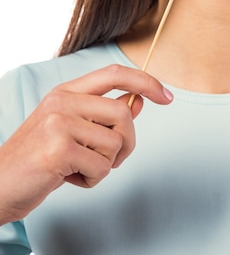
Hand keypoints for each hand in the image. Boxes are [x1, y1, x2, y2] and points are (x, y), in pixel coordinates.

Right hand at [0, 64, 172, 224]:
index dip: (145, 81)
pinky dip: (92, 180)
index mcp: (66, 92)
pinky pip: (101, 167)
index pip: (115, 74)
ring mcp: (59, 123)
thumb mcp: (71, 130)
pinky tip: (69, 178)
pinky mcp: (58, 148)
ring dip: (105, 165)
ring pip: (115, 143)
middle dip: (126, 143)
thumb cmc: (37, 160)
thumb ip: (103, 115)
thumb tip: (138, 101)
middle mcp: (62, 101)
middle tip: (108, 159)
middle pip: (123, 113)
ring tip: (79, 168)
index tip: (166, 95)